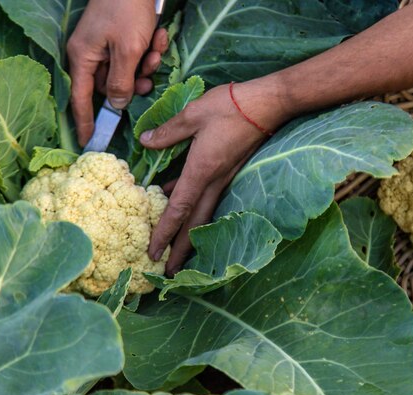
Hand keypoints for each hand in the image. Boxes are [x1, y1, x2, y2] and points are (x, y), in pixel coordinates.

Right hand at [67, 0, 168, 145]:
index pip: (80, 99)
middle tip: (147, 79)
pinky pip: (134, 57)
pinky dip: (148, 52)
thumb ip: (121, 82)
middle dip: (134, 84)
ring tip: (155, 50)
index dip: (85, 122)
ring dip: (146, 67)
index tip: (89, 143)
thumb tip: (116, 105)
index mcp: (83, 57)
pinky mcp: (120, 40)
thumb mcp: (127, 50)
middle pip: (110, 87)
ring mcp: (105, 46)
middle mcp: (90, 54)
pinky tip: (157, 36)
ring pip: (127, 73)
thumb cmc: (127, 10)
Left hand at [140, 78, 289, 274]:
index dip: (165, 233)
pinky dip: (192, 206)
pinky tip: (176, 198)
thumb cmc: (231, 106)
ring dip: (189, 234)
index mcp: (201, 171)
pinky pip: (208, 196)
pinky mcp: (229, 171)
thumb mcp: (194, 114)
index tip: (154, 253)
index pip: (179, 209)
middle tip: (169, 272)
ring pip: (203, 213)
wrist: (267, 105)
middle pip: (195, 224)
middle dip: (181, 250)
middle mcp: (214, 181)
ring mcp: (224, 178)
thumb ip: (168, 131)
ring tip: (175, 248)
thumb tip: (146, 141)